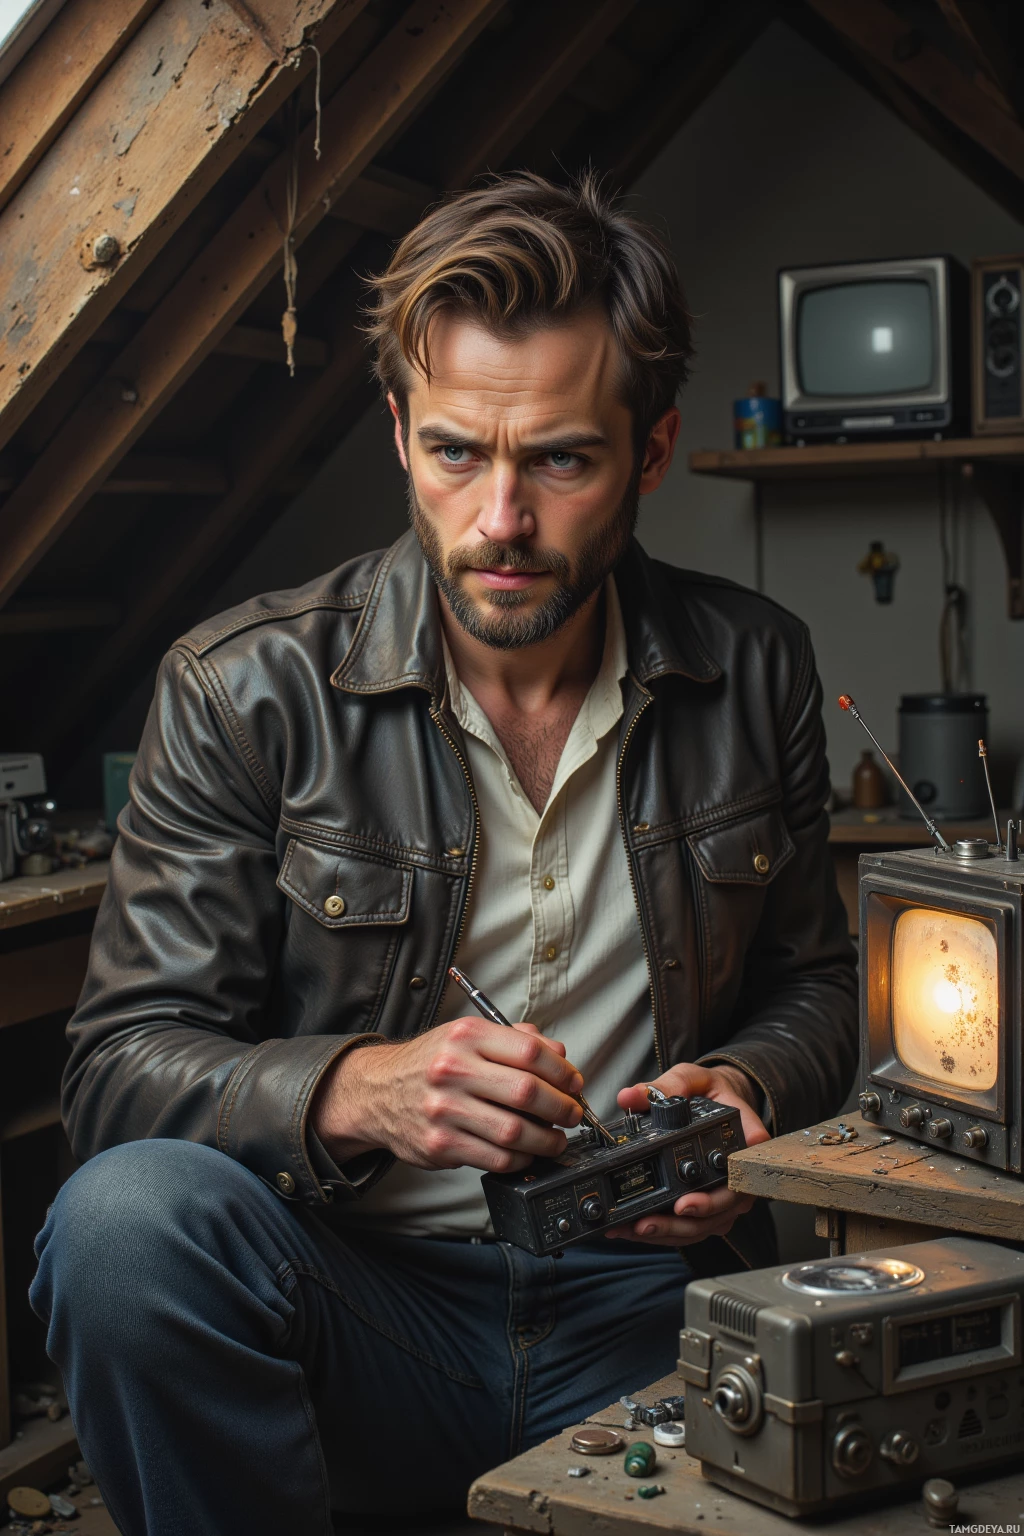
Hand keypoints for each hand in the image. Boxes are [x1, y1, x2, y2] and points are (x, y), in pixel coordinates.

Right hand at [309, 1017, 583, 1172]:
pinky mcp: (440, 1145)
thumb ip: (514, 1040)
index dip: (563, 1071)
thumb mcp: (466, 1037)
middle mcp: (453, 1070)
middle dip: (562, 1107)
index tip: (574, 1083)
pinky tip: (527, 1152)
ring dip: (547, 1139)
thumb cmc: (430, 1064)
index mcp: (465, 1036)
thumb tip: (560, 1057)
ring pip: (515, 1131)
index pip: (530, 1051)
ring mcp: (444, 1110)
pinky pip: (496, 1158)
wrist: (376, 1092)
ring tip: (555, 1138)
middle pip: (527, 1092)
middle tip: (572, 1114)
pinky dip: (521, 1159)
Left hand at [603, 1062, 769, 1246]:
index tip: (689, 1201)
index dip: (719, 1191)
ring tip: (640, 1228)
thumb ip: (665, 1086)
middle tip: (656, 1219)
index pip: (741, 1168)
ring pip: (707, 1224)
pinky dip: (666, 1232)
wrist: (718, 1102)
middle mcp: (738, 1172)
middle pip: (723, 1206)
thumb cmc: (711, 1092)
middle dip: (689, 1218)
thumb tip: (631, 1095)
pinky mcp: (710, 1206)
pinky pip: (693, 1226)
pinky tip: (635, 1229)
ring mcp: (726, 1193)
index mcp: (742, 1139)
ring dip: (673, 1231)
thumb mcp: (690, 1079)